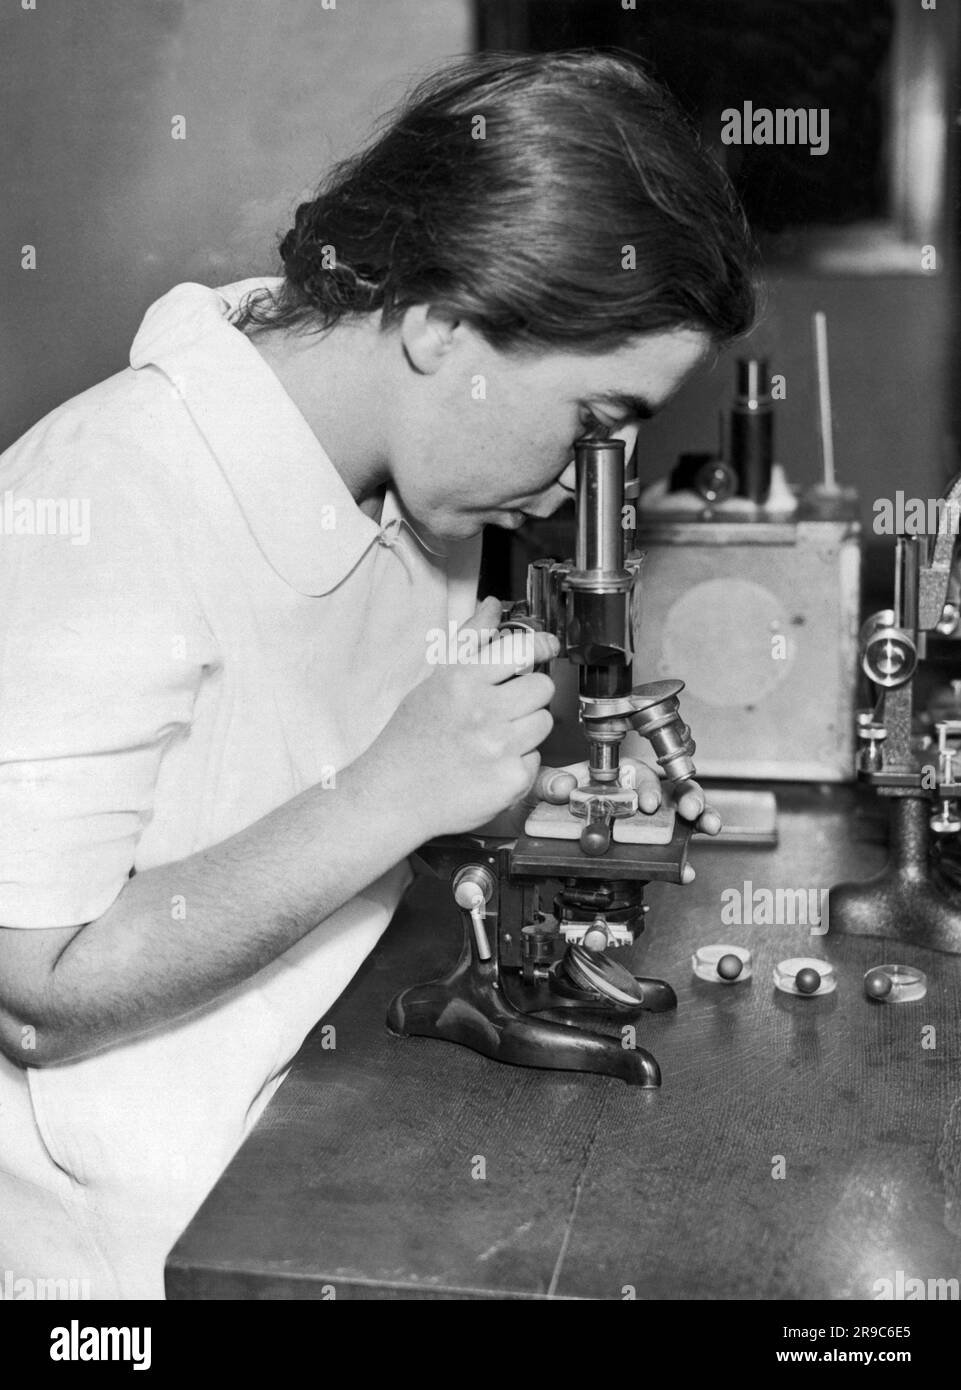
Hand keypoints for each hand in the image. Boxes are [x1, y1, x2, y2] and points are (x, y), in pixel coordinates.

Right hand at [364, 596, 559, 838]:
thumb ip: (469, 641)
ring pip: (543, 722)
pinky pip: (535, 759)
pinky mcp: (510, 780)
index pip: (521, 650)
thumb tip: (493, 605)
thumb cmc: (410, 739)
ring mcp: (499, 748)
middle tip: (505, 707)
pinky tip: (490, 766)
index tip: (546, 647)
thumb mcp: (435, 681)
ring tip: (494, 739)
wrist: (392, 796)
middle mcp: (482, 712)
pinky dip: (518, 763)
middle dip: (529, 694)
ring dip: (526, 729)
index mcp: (461, 681)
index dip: (541, 646)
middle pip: (541, 687)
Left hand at [477, 758, 721, 837]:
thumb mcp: (540, 787)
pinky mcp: (646, 848)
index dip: (647, 786)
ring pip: (680, 815)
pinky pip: (669, 850)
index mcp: (613, 777)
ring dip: (699, 816)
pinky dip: (682, 859)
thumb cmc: (545, 802)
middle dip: (687, 797)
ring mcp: (643, 822)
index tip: (647, 803)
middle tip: (690, 811)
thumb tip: (564, 786)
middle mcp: (634, 796)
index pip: (637, 774)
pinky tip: (687, 868)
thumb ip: (549, 782)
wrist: (534, 831)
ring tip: (707, 824)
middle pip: (670, 791)